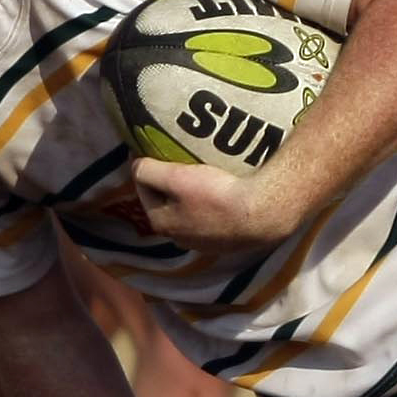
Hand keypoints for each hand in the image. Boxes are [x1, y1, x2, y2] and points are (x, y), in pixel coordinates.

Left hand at [130, 158, 300, 253]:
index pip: (143, 189)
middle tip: (182, 164)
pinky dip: (212, 206)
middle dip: (171, 185)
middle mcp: (178, 239)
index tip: (158, 151)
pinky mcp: (226, 242)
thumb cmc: (215, 196)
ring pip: (189, 213)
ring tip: (203, 177)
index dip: (148, 168)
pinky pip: (212, 219)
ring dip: (192, 197)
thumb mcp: (175, 177)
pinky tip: (223, 194)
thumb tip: (134, 165)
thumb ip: (147, 170)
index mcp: (161, 224)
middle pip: (167, 203)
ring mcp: (204, 244)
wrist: (262, 214)